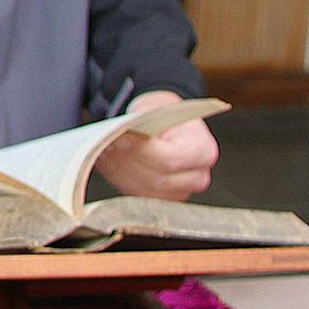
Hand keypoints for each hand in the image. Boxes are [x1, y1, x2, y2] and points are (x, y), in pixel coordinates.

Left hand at [93, 89, 218, 199]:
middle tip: (105, 141)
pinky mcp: (161, 199)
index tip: (120, 137)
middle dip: (127, 159)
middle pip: (156, 177)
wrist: (165, 124)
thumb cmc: (162, 114)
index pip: (170, 159)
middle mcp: (197, 178)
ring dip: (119, 169)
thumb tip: (122, 136)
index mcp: (204, 152)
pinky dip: (118, 176)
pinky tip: (109, 160)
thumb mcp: (156, 108)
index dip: (142, 150)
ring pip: (143, 187)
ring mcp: (180, 192)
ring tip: (104, 149)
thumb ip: (144, 123)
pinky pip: (136, 193)